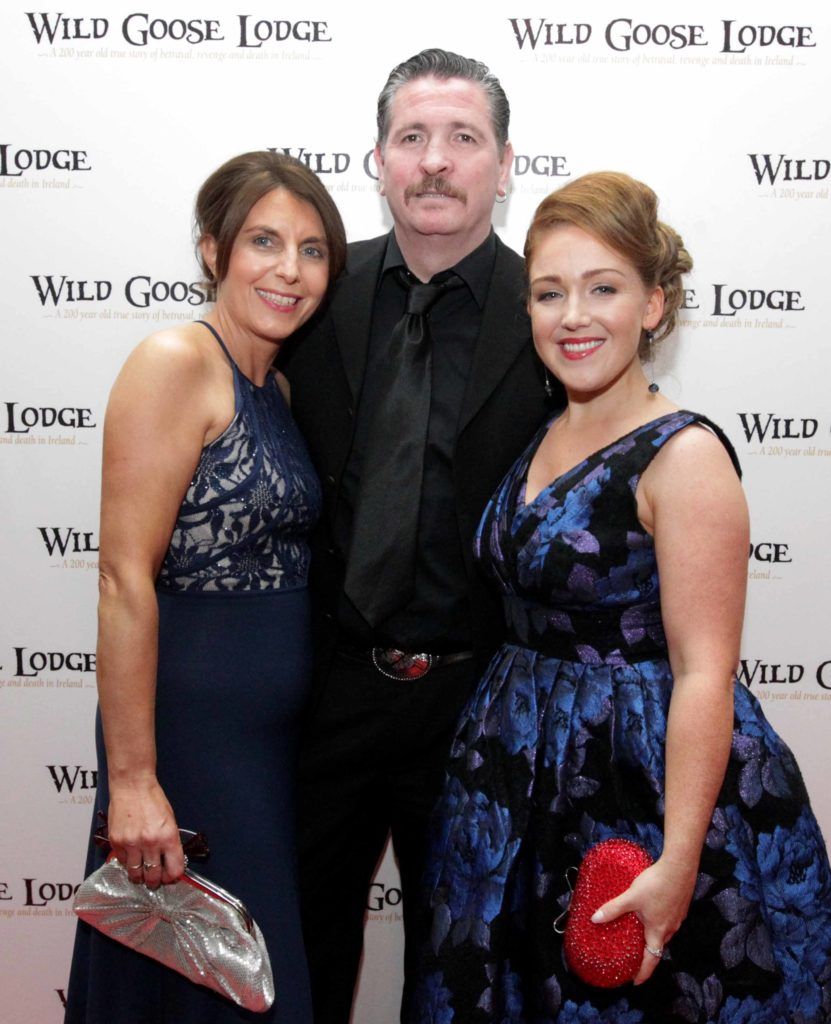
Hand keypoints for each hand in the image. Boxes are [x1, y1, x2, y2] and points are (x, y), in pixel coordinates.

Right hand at [107, 777, 184, 888]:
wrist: (132, 787)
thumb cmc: (153, 801)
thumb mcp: (170, 821)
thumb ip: (170, 843)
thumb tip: (170, 862)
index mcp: (168, 837)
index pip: (174, 870)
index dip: (172, 877)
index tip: (170, 877)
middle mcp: (150, 843)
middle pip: (153, 877)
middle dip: (155, 881)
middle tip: (154, 878)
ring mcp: (132, 844)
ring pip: (135, 874)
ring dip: (139, 876)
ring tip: (141, 871)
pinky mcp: (117, 842)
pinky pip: (122, 862)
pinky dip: (127, 862)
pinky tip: (131, 855)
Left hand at [590, 857, 695, 984]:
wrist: (680, 867)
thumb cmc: (656, 884)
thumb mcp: (631, 897)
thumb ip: (613, 909)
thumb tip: (595, 919)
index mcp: (658, 932)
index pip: (651, 961)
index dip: (643, 973)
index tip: (635, 982)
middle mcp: (670, 929)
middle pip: (658, 947)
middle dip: (647, 954)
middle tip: (634, 957)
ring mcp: (678, 918)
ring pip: (664, 934)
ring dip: (653, 937)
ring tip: (640, 935)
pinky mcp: (681, 907)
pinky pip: (668, 921)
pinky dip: (659, 923)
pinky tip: (651, 913)